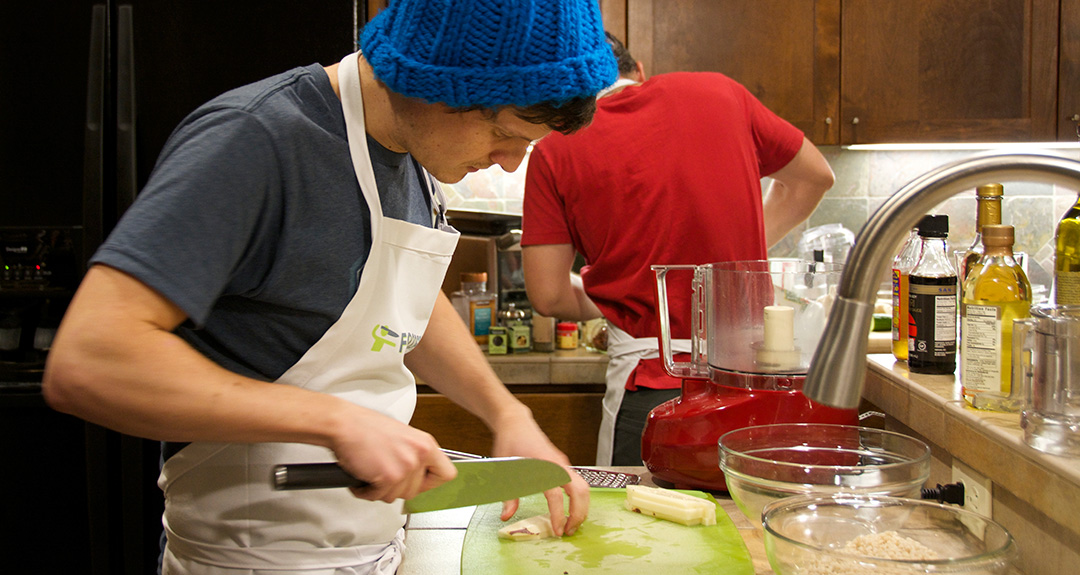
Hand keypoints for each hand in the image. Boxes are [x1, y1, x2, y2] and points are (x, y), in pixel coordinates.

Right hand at [329, 406, 456, 503]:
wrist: (345, 424)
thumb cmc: (367, 428)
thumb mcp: (403, 437)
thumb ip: (414, 456)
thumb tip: (418, 475)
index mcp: (425, 444)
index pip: (447, 474)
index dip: (431, 482)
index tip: (419, 482)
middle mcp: (419, 455)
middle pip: (415, 491)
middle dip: (396, 488)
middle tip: (383, 475)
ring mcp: (406, 467)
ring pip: (396, 497)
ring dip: (380, 489)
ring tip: (371, 472)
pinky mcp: (389, 477)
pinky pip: (378, 496)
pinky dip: (366, 491)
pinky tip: (362, 476)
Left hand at [491, 418, 589, 535]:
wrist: (515, 422)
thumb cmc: (510, 441)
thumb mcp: (504, 469)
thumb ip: (508, 495)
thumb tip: (506, 515)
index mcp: (543, 465)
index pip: (556, 494)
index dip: (559, 514)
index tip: (558, 529)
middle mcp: (557, 464)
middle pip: (580, 490)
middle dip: (579, 513)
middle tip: (570, 530)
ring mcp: (562, 464)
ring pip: (583, 487)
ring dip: (581, 507)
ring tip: (572, 524)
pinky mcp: (563, 465)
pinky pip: (578, 483)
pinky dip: (579, 499)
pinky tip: (571, 510)